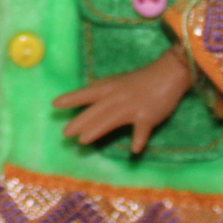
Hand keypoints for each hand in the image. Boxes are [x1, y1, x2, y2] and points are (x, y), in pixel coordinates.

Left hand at [53, 48, 195, 152]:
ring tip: (83, 141)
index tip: (54, 104)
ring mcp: (132, 106)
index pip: (86, 93)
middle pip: (95, 111)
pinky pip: (143, 128)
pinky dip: (139, 137)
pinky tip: (134, 149)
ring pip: (112, 119)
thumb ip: (104, 91)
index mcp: (109, 88)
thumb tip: (89, 97)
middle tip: (64, 134)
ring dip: (97, 129)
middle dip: (79, 122)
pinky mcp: (148, 115)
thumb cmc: (141, 80)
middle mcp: (117, 97)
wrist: (168, 74)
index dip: (70, 98)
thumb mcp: (118, 82)